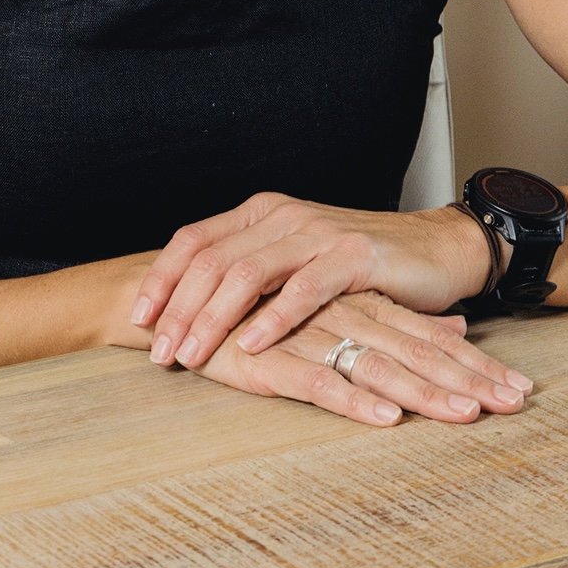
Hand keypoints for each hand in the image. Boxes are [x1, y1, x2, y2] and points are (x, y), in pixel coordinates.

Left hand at [132, 190, 493, 370]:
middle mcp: (281, 215)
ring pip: (247, 273)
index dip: (162, 277)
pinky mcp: (350, 256)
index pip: (194, 239)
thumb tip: (190, 305)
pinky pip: (302, 289)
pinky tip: (251, 345)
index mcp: (261, 212)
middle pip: (212, 259)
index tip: (137, 318)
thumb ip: (250, 270)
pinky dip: (272, 319)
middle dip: (178, 308)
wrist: (430, 251)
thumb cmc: (356, 265)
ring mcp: (315, 232)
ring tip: (191, 354)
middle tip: (159, 352)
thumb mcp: (293, 258)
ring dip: (212, 317)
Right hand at [186, 287, 532, 426]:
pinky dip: (353, 399)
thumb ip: (399, 317)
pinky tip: (386, 417)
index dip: (474, 363)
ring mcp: (307, 333)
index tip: (520, 389)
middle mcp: (341, 313)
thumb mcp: (339, 309)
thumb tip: (462, 329)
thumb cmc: (263, 309)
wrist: (177, 298)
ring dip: (425, 391)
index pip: (427, 334)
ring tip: (467, 415)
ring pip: (376, 364)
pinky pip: (318, 380)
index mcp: (358, 302)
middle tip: (514, 404)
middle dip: (467, 379)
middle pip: (415, 350)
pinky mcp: (270, 357)